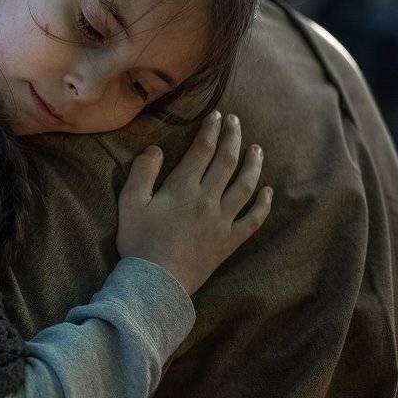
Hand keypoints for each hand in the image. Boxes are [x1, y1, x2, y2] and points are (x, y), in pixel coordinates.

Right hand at [117, 111, 272, 294]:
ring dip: (253, 164)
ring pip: (245, 186)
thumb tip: (156, 149)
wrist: (157, 281)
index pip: (202, 151)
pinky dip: (263, 204)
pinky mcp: (229, 240)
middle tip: (236, 122)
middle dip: (233, 138)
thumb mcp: (130, 203)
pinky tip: (267, 192)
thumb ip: (142, 172)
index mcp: (183, 188)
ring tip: (257, 148)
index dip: (211, 130)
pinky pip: (253, 220)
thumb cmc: (139, 241)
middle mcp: (208, 199)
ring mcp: (222, 220)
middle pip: (227, 162)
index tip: (216, 116)